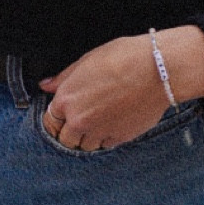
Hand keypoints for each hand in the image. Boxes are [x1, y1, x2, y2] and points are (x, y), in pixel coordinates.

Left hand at [39, 26, 203, 152]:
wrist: (158, 70)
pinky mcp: (120, 138)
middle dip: (71, 132)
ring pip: (86, 146)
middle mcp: (80, 120)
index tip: (63, 116)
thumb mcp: (88, 60)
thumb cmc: (124, 58)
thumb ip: (64, 77)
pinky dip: (107, 137)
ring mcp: (100, 132)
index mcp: (67, 99)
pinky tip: (115, 121)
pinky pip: (106, 145)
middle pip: (65, 140)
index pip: (50, 121)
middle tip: (83, 119)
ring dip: (89, 137)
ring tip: (101, 119)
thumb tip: (46, 85)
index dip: (57, 118)